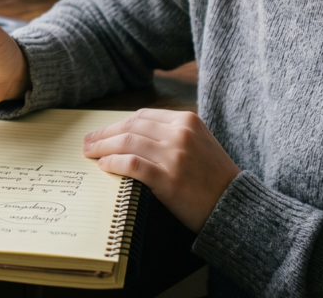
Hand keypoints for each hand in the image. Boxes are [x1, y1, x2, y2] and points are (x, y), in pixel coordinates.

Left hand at [83, 109, 239, 232]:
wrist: (234, 205)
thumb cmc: (214, 177)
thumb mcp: (199, 143)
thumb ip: (171, 134)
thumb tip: (131, 136)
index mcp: (187, 121)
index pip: (142, 116)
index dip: (118, 123)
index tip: (103, 131)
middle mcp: (180, 134)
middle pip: (131, 126)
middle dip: (105, 134)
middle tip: (87, 142)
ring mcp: (174, 155)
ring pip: (127, 143)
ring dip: (103, 148)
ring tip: (90, 153)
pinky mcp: (168, 179)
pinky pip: (131, 164)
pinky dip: (113, 164)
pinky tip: (104, 167)